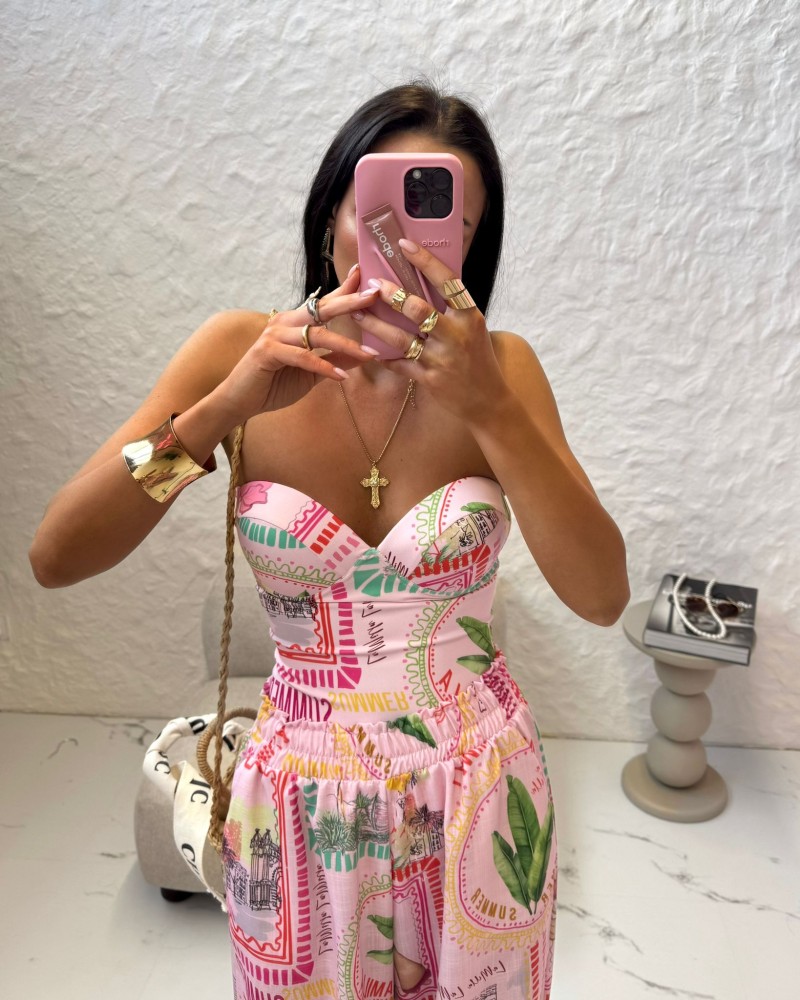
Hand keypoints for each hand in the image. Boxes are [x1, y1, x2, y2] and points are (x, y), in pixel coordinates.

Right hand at [216, 264, 379, 423]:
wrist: (240, 401)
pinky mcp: (268, 352)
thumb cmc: (273, 384)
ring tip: (370, 354)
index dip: (343, 289)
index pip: (323, 303)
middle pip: (322, 309)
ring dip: (346, 345)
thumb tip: (365, 355)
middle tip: (374, 295)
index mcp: (294, 322)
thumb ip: (335, 361)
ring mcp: (275, 335)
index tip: (363, 274)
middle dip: (350, 301)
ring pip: (317, 334)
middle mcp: (284, 322)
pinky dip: (323, 367)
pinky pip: (303, 357)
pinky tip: (341, 378)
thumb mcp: (312, 373)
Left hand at [353, 241, 508, 421]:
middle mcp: (456, 335)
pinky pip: (400, 364)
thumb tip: (424, 281)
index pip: (447, 281)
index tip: (404, 245)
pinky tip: (368, 348)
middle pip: (418, 309)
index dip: (425, 261)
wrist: (488, 400)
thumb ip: (452, 309)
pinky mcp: (430, 379)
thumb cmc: (478, 359)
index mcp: (469, 316)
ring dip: (376, 325)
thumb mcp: (473, 328)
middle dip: (391, 295)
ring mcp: (442, 359)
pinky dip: (384, 356)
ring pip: (402, 338)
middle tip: (372, 285)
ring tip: (359, 314)